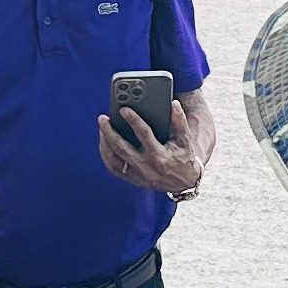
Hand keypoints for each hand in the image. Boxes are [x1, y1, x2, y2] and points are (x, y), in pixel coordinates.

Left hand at [95, 83, 214, 199]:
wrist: (185, 182)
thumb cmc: (184, 157)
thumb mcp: (185, 139)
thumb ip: (179, 121)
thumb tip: (174, 104)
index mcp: (159, 156)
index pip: (143, 134)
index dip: (133, 120)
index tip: (123, 109)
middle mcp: (146, 167)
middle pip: (122, 148)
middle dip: (109, 132)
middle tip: (103, 118)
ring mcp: (138, 175)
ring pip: (114, 159)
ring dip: (105, 143)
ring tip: (102, 128)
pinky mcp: (133, 180)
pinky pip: (114, 169)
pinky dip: (106, 156)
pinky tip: (104, 143)